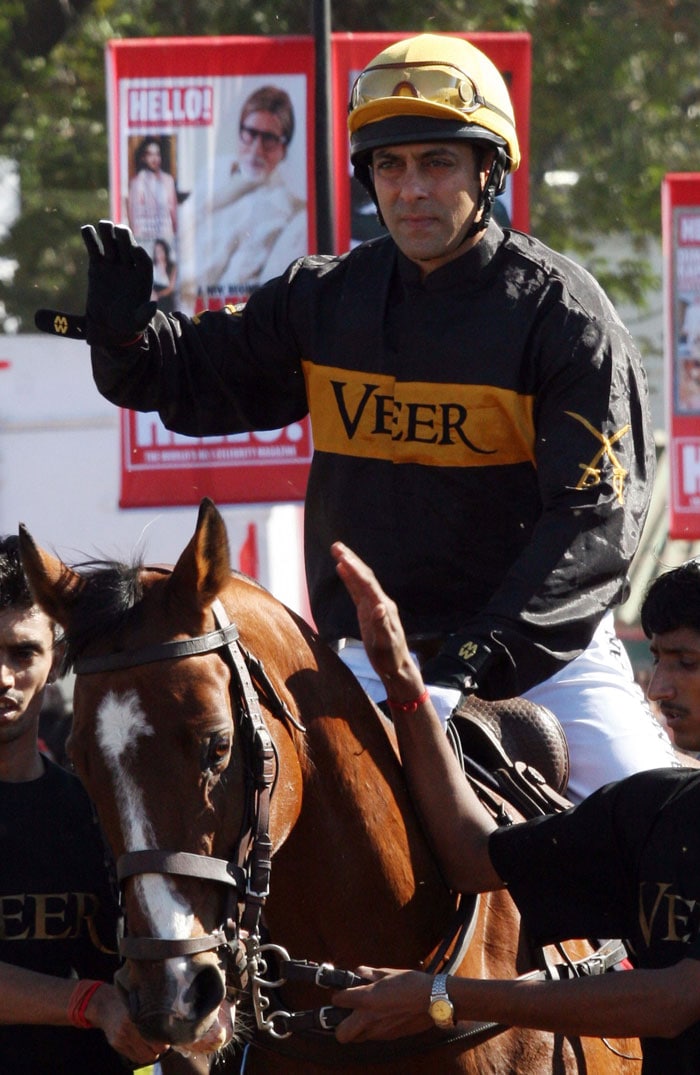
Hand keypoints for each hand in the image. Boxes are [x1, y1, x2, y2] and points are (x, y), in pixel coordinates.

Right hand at [82, 220, 156, 345]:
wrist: (108, 324)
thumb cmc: (126, 324)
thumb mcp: (136, 323)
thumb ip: (144, 315)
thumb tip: (153, 306)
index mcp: (142, 278)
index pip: (143, 261)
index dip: (139, 254)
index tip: (133, 250)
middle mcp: (129, 266)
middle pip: (128, 246)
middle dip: (125, 237)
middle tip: (118, 230)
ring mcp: (113, 263)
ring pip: (112, 242)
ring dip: (108, 232)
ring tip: (103, 224)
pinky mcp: (97, 264)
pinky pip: (94, 248)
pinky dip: (90, 238)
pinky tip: (86, 229)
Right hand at [86, 982, 168, 1065]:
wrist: (105, 1005)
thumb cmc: (128, 1001)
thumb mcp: (140, 1001)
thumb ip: (152, 1012)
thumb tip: (170, 1023)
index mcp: (137, 1017)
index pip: (156, 1038)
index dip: (165, 1040)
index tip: (168, 1035)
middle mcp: (128, 1030)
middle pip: (152, 1050)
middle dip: (160, 1048)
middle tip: (163, 1042)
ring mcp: (121, 1039)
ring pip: (143, 1057)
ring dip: (151, 1054)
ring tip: (154, 1046)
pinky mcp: (116, 1045)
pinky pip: (133, 1057)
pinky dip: (141, 1055)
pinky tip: (144, 1047)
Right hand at [331, 542, 420, 689]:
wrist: (397, 667)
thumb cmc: (390, 658)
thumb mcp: (385, 644)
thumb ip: (382, 625)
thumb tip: (379, 607)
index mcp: (383, 607)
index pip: (367, 584)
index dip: (354, 570)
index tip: (342, 557)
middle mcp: (380, 602)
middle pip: (364, 576)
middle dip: (351, 560)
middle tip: (336, 546)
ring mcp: (375, 605)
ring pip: (361, 581)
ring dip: (350, 565)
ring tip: (337, 551)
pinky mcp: (369, 611)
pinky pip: (358, 591)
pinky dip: (350, 579)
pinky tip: (342, 570)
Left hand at [332, 966, 432, 1041]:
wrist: (433, 999)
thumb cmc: (411, 983)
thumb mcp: (388, 972)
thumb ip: (369, 973)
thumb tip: (359, 972)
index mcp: (366, 999)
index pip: (338, 1000)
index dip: (338, 995)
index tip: (342, 992)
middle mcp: (369, 1018)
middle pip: (341, 1034)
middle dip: (339, 1025)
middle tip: (346, 1013)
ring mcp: (379, 1031)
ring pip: (357, 1038)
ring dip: (356, 1029)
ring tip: (365, 1015)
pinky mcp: (390, 1037)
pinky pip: (373, 1037)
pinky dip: (372, 1030)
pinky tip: (382, 1018)